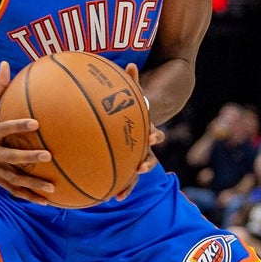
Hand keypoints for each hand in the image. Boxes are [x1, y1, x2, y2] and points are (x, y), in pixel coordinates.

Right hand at [0, 61, 55, 202]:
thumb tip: (6, 64)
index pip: (5, 129)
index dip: (19, 126)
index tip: (36, 123)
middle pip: (11, 156)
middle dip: (28, 157)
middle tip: (48, 155)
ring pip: (13, 178)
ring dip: (32, 184)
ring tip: (52, 188)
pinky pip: (13, 189)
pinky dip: (28, 196)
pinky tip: (46, 202)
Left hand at [112, 63, 163, 201]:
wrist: (143, 120)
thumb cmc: (133, 104)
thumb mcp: (133, 93)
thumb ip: (132, 81)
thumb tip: (129, 64)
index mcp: (146, 130)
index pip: (154, 133)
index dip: (154, 135)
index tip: (152, 137)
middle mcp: (144, 146)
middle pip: (148, 156)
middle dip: (145, 162)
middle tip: (140, 166)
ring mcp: (136, 157)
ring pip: (134, 173)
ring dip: (129, 183)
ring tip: (119, 195)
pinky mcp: (127, 163)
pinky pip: (121, 177)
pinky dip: (116, 186)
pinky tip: (106, 197)